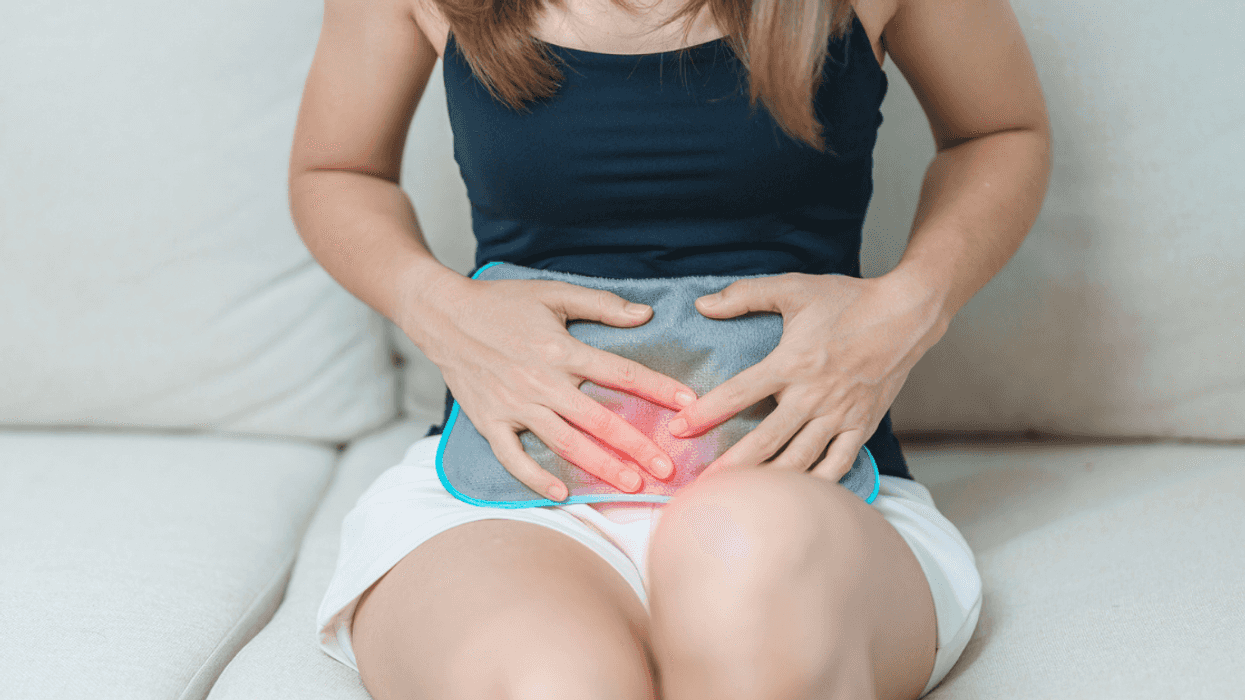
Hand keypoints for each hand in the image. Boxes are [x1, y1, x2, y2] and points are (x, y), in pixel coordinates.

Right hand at [408, 274, 698, 500]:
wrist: (442, 314)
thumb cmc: (501, 301)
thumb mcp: (553, 293)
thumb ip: (601, 305)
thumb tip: (645, 314)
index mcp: (561, 348)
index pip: (620, 372)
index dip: (657, 388)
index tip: (688, 404)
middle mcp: (541, 381)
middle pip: (599, 419)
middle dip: (637, 446)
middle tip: (668, 469)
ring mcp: (514, 405)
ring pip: (565, 443)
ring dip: (600, 467)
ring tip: (631, 486)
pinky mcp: (489, 421)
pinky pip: (514, 457)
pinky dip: (535, 477)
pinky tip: (561, 493)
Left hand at [668, 271, 946, 482]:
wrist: (907, 315)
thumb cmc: (848, 299)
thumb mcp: (793, 287)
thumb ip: (744, 295)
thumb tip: (702, 305)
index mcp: (791, 363)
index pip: (739, 392)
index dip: (706, 412)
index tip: (678, 429)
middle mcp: (813, 395)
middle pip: (765, 440)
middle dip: (731, 467)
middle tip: (702, 488)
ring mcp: (839, 415)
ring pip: (798, 460)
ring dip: (768, 484)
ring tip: (740, 503)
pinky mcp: (861, 426)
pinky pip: (836, 464)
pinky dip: (815, 485)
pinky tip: (794, 502)